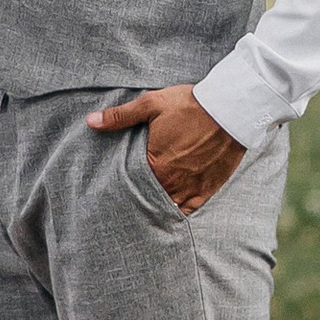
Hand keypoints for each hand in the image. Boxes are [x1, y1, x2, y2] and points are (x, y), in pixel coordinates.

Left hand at [87, 84, 243, 214]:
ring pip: (166, 207)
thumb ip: (120, 116)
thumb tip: (91, 121)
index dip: (121, 186)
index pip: (130, 183)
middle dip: (136, 199)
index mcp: (154, 162)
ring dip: (155, 207)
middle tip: (123, 204)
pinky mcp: (207, 189)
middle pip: (147, 198)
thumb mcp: (150, 105)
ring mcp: (190, 187)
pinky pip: (188, 211)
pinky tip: (168, 214)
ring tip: (143, 211)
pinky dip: (177, 213)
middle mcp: (171, 180)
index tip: (111, 190)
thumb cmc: (189, 105)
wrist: (229, 110)